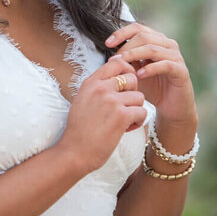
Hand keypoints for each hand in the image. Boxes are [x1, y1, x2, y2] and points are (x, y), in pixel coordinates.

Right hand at [57, 55, 148, 174]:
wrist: (74, 152)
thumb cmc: (79, 129)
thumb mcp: (83, 100)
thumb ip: (98, 87)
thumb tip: (118, 78)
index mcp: (90, 82)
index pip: (116, 63)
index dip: (127, 71)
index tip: (126, 85)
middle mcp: (100, 88)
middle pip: (132, 78)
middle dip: (133, 93)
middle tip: (125, 107)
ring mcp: (111, 101)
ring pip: (140, 97)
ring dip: (136, 110)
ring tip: (125, 121)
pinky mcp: (121, 116)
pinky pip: (142, 112)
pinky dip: (137, 122)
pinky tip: (126, 129)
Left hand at [106, 23, 196, 125]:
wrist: (171, 107)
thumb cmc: (152, 87)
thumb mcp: (134, 72)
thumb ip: (126, 61)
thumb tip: (109, 55)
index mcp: (156, 40)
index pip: (137, 28)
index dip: (121, 33)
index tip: (107, 43)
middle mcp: (167, 44)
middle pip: (144, 36)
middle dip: (126, 47)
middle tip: (114, 60)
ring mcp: (176, 56)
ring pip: (153, 49)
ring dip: (134, 55)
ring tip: (123, 65)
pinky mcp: (181, 70)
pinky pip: (165, 64)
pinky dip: (150, 69)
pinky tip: (139, 75)